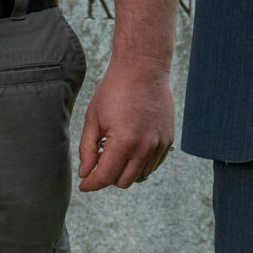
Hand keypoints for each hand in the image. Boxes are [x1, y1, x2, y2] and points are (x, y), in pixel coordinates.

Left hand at [77, 57, 174, 190]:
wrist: (144, 68)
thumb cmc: (114, 90)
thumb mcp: (93, 118)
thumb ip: (87, 149)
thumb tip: (85, 173)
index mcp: (123, 143)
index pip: (105, 177)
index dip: (91, 184)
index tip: (84, 184)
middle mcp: (145, 148)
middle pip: (123, 181)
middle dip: (108, 176)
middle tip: (99, 160)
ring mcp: (159, 144)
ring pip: (140, 175)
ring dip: (125, 169)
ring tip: (116, 148)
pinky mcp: (168, 139)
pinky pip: (153, 164)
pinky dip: (141, 162)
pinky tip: (131, 145)